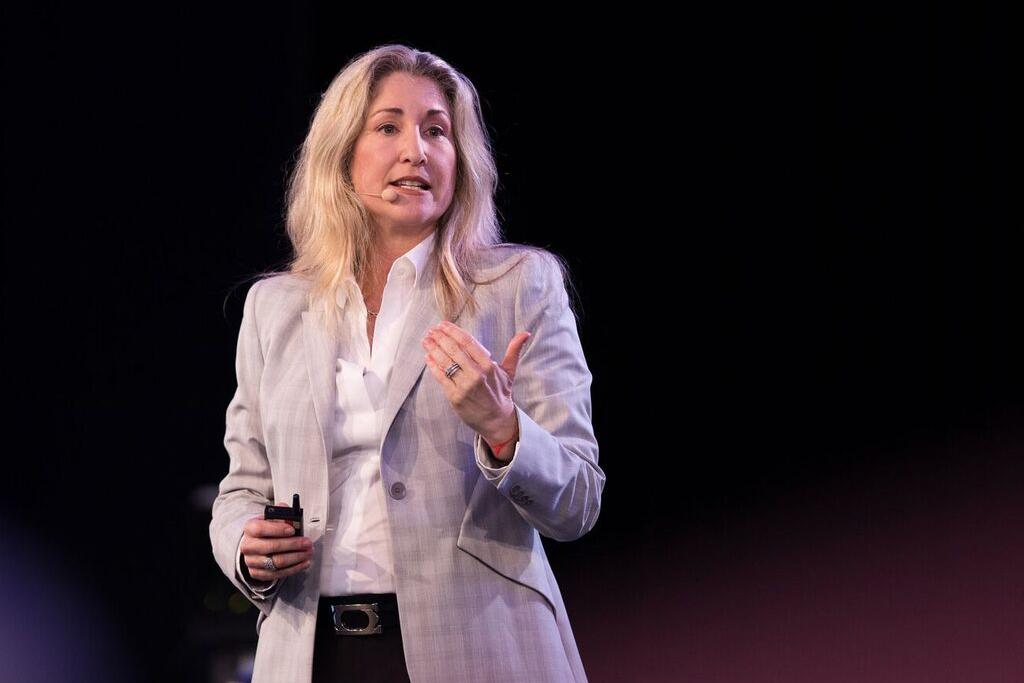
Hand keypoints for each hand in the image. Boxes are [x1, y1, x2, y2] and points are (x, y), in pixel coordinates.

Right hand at [240, 501, 313, 582]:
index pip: (260, 529)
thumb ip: (280, 513)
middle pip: (270, 547)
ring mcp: (251, 561)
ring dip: (296, 558)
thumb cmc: (267, 530)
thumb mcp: (271, 518)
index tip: (292, 530)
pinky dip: (293, 568)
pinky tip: (304, 562)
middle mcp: (248, 546)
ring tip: (308, 552)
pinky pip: (277, 574)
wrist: (255, 545)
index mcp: (250, 528)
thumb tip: (286, 508)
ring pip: (276, 562)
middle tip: (307, 543)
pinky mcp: (257, 573)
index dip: (277, 529)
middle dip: (292, 545)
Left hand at [421, 320, 530, 453]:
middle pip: (454, 350)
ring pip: (446, 362)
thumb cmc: (501, 394)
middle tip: (432, 330)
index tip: (443, 324)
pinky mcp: (455, 397)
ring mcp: (465, 386)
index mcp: (489, 366)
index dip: (453, 331)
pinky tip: (428, 357)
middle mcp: (476, 374)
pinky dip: (433, 366)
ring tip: (426, 340)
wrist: (497, 420)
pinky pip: (441, 377)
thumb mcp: (509, 372)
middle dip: (441, 338)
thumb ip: (514, 351)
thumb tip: (525, 333)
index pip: (468, 342)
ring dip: (433, 349)